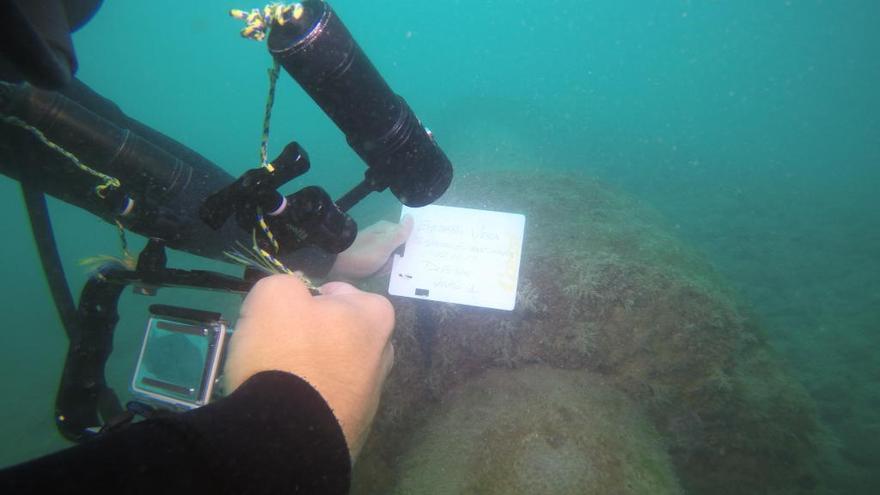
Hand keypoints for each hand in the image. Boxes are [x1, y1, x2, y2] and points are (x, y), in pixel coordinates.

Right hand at [223, 275, 394, 458]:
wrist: (287, 435)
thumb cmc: (286, 353)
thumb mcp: (274, 295)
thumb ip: (286, 284)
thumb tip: (293, 296)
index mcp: (376, 316)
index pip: (342, 293)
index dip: (312, 298)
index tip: (290, 312)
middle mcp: (384, 354)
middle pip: (343, 333)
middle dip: (318, 334)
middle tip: (283, 343)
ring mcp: (372, 395)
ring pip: (337, 369)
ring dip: (314, 369)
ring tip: (281, 377)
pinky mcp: (354, 428)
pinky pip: (329, 401)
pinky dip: (312, 399)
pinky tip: (288, 404)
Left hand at [328, 215, 413, 280]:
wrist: (337, 264)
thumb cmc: (363, 254)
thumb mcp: (385, 244)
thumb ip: (400, 233)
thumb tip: (411, 217)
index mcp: (387, 230)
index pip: (408, 236)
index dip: (413, 246)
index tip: (417, 256)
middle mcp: (382, 237)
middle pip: (401, 249)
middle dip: (400, 260)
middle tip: (396, 266)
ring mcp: (375, 249)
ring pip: (392, 259)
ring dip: (390, 267)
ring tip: (384, 271)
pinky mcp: (369, 259)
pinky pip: (382, 265)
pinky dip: (382, 270)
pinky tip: (379, 274)